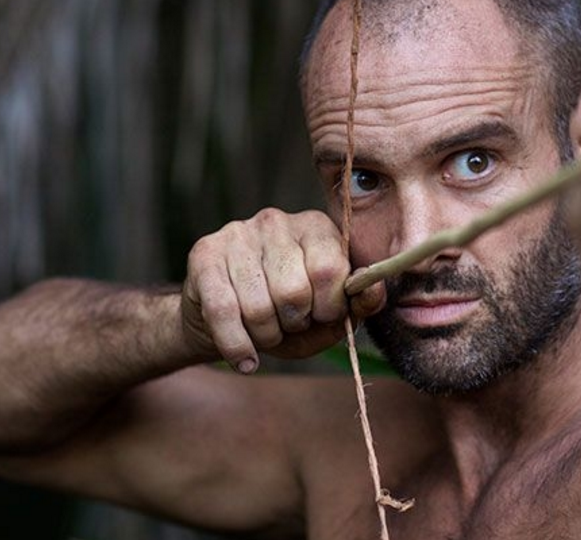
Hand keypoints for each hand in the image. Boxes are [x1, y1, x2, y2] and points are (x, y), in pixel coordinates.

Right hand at [181, 208, 385, 372]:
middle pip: (292, 292)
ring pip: (257, 306)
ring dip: (265, 337)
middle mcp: (276, 222)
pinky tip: (246, 359)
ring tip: (265, 333)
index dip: (328, 307)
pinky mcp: (204, 254)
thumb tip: (375, 289)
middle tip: (289, 325)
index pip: (330, 269)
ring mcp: (237, 234)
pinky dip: (237, 347)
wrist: (224, 317)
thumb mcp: (328, 315)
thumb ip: (358, 305)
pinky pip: (223, 313)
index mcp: (315, 227)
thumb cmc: (285, 315)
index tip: (321, 316)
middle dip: (294, 324)